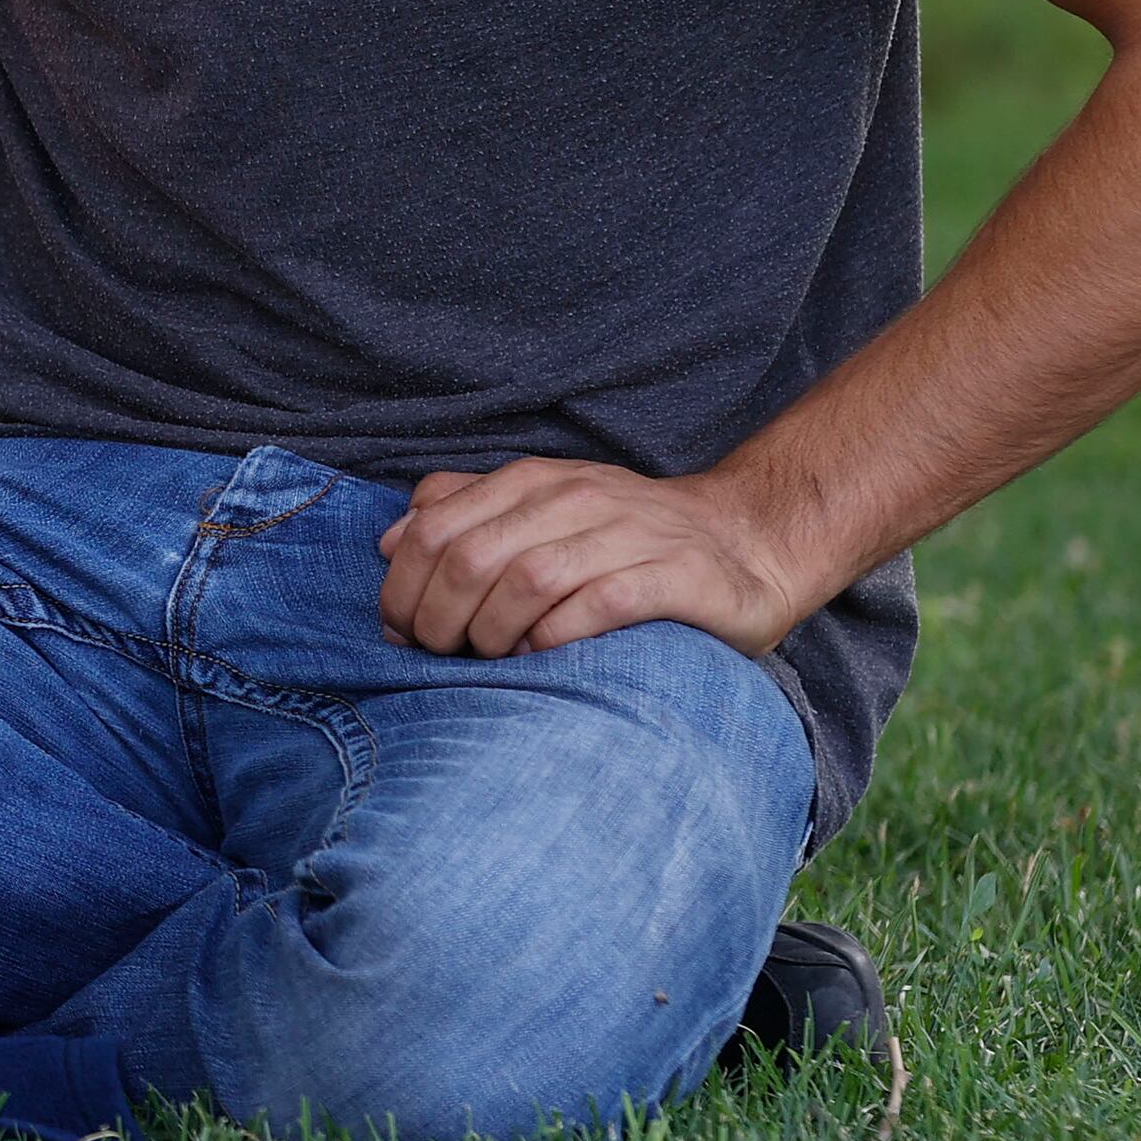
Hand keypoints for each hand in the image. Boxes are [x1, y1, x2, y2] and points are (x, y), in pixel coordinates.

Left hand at [372, 459, 825, 661]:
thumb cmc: (627, 540)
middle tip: (440, 655)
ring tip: (492, 659)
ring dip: (492, 631)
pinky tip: (544, 656)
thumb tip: (392, 540)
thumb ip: (466, 513)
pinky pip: (598, 604)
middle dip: (438, 617)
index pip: (436, 527)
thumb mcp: (543, 511)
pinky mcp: (675, 577)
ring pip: (528, 578)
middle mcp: (578, 499)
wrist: (748, 541)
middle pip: (472, 557)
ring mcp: (628, 535)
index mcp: (535, 482)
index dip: (403, 586)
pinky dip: (556, 636)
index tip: (400, 630)